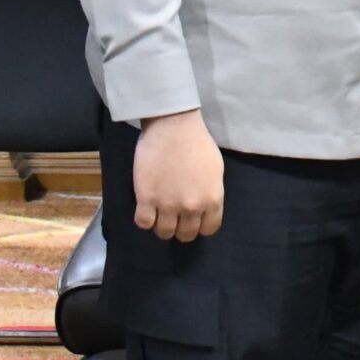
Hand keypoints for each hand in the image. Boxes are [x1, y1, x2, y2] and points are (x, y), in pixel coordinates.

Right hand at [134, 110, 225, 240]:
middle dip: (181, 227)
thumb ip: (211, 193)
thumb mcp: (216, 170)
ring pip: (164, 233)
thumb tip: (204, 206)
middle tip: (175, 216)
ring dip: (162, 225)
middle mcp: (192, 207)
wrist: (173, 125)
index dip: (201, 225)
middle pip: (186, 234)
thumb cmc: (197, 142)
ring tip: (159, 213)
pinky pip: (143, 223)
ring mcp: (168, 205)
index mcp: (212, 199)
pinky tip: (146, 209)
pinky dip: (144, 220)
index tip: (193, 219)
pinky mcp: (146, 199)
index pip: (209, 229)